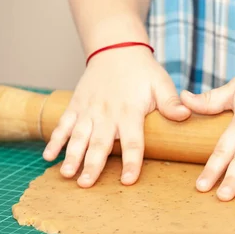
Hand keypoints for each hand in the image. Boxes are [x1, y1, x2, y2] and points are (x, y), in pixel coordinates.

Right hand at [42, 47, 190, 186]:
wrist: (116, 48)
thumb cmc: (142, 71)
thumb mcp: (161, 83)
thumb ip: (170, 102)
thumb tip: (186, 115)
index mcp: (130, 111)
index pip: (133, 141)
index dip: (130, 161)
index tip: (127, 180)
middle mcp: (107, 113)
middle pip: (100, 143)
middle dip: (93, 165)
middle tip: (87, 185)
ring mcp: (88, 110)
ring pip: (78, 136)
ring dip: (71, 156)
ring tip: (66, 175)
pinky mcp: (76, 105)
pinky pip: (63, 124)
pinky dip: (55, 140)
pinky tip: (49, 156)